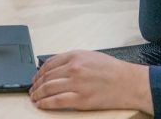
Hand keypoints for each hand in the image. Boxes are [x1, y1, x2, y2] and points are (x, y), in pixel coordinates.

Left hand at [29, 50, 152, 113]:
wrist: (128, 83)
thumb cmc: (112, 70)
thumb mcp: (91, 56)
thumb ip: (73, 59)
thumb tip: (56, 67)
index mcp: (76, 56)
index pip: (49, 63)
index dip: (38, 72)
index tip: (35, 78)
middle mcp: (74, 68)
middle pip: (47, 77)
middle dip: (36, 84)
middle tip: (32, 90)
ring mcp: (77, 84)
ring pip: (48, 89)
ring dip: (38, 94)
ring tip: (34, 98)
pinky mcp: (81, 100)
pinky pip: (57, 101)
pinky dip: (46, 103)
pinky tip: (41, 104)